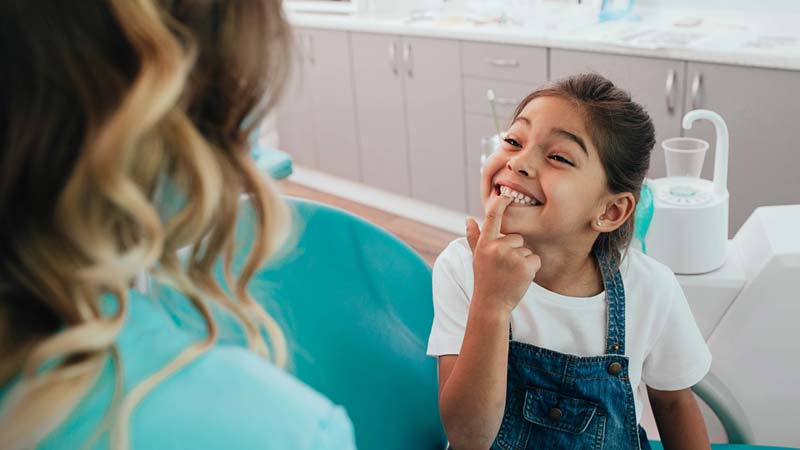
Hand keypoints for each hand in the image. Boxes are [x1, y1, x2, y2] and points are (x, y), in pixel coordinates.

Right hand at [466, 194, 540, 313]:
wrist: (491, 304)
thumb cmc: (484, 279)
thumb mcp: (477, 257)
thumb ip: (474, 237)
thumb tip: (468, 219)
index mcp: (485, 243)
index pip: (493, 217)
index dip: (500, 203)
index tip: (506, 194)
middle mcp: (497, 247)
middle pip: (516, 238)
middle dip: (514, 251)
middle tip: (504, 268)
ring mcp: (511, 256)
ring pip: (526, 250)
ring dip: (522, 261)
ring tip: (510, 274)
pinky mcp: (525, 266)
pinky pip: (535, 259)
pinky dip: (531, 269)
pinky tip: (520, 278)